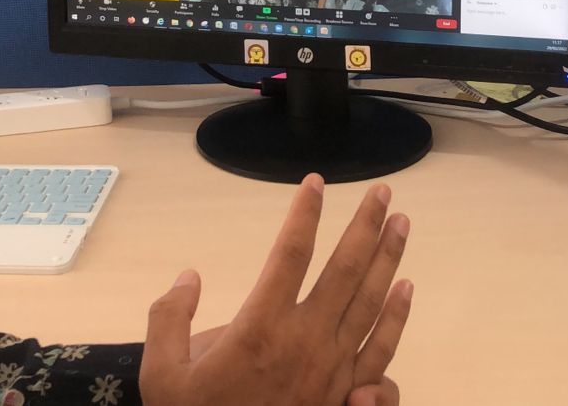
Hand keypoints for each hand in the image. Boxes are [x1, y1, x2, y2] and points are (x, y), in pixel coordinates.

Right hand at [140, 174, 413, 405]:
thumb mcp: (162, 374)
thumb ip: (169, 318)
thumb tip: (189, 277)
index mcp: (260, 328)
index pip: (291, 254)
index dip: (305, 214)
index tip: (315, 183)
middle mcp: (304, 340)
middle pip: (344, 270)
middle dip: (366, 226)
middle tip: (382, 193)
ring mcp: (332, 367)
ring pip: (369, 301)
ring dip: (388, 258)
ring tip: (402, 224)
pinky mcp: (345, 392)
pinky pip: (380, 348)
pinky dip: (396, 315)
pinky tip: (405, 290)